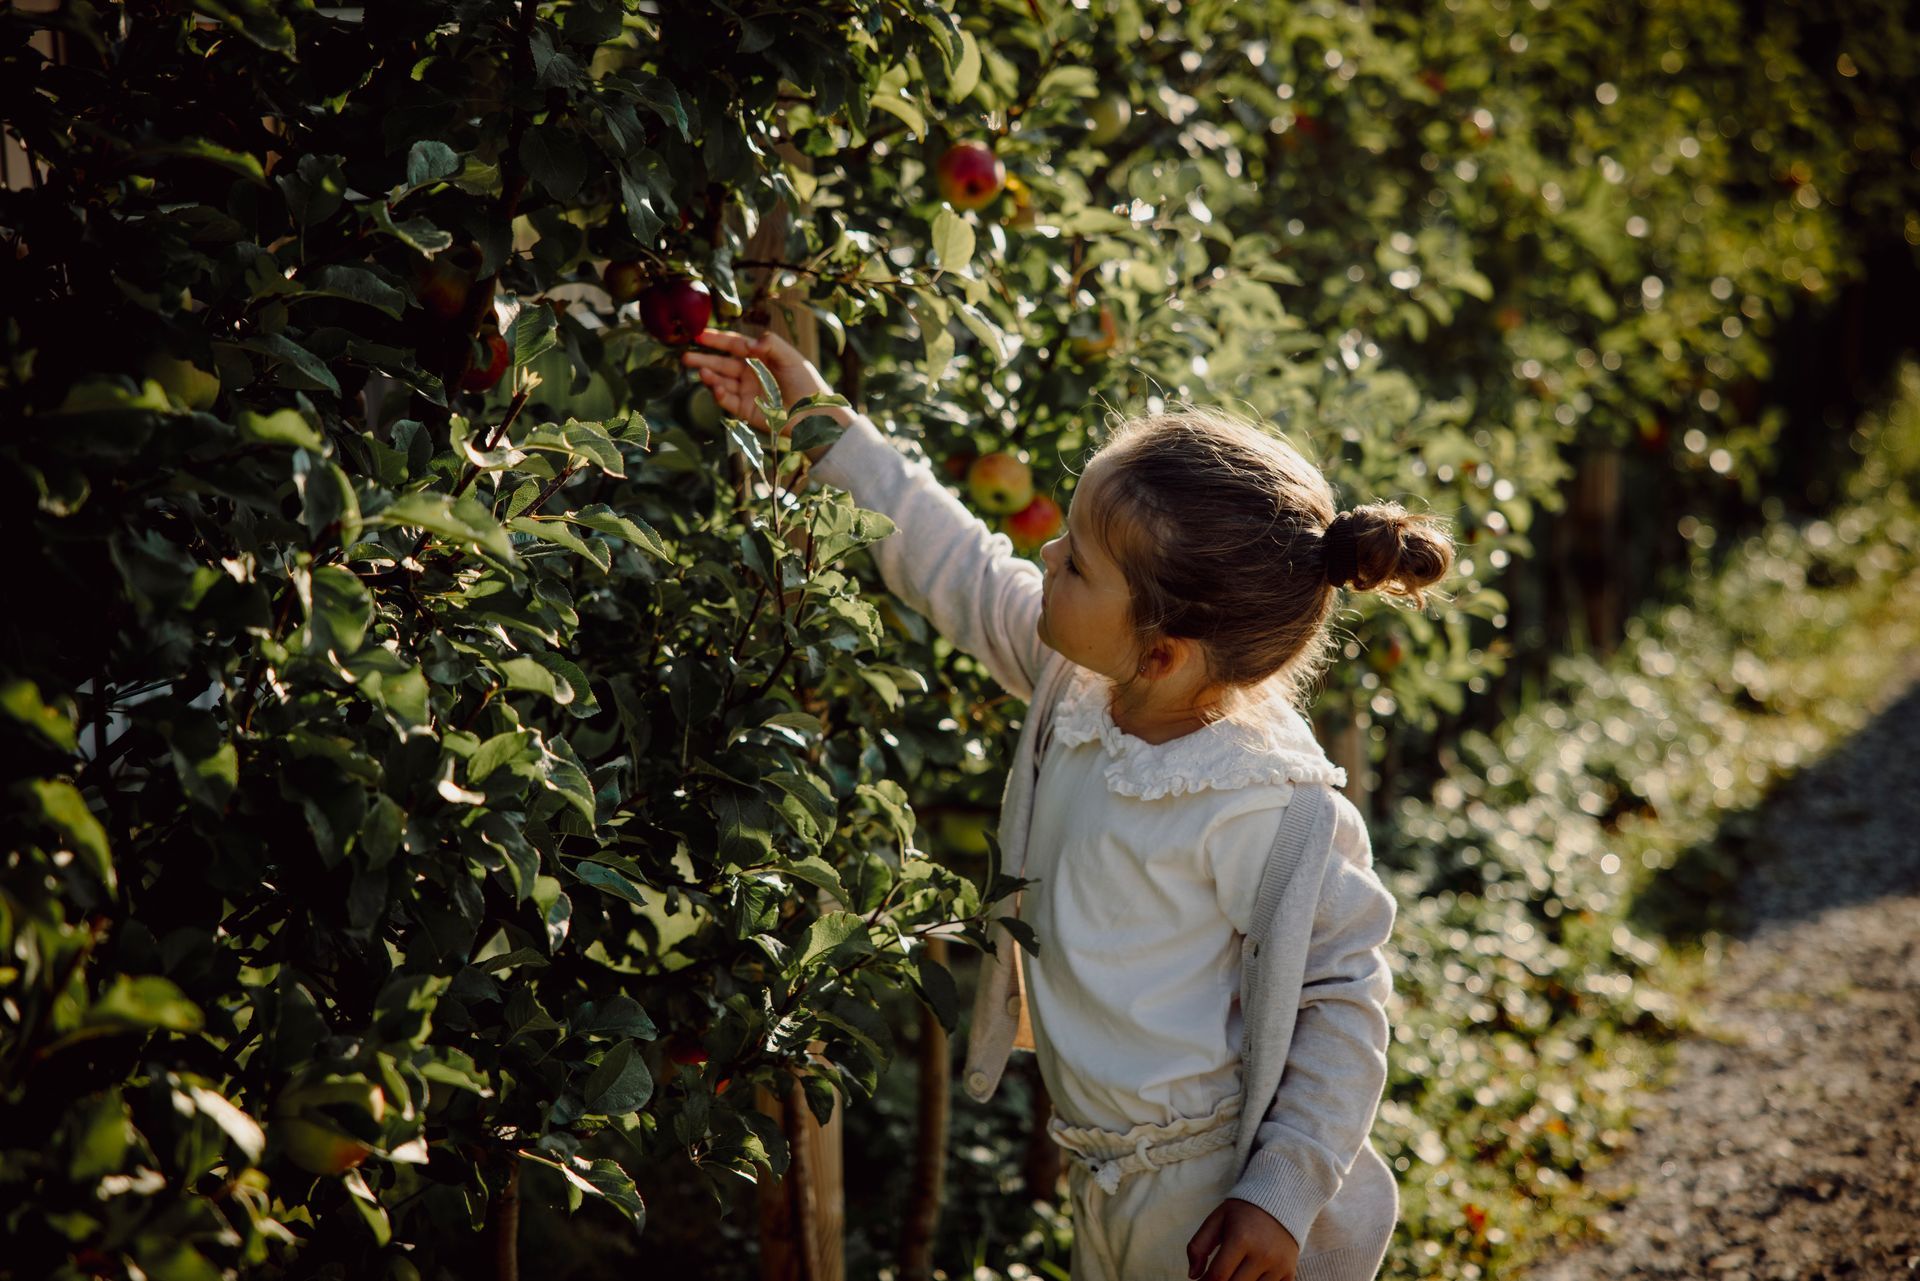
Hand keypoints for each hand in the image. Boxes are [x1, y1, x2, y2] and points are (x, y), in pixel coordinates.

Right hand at [680, 328, 843, 442]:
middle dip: (704, 359)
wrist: (814, 414)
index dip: (717, 340)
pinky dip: (721, 395)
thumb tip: (748, 343)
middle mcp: (750, 373)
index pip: (734, 345)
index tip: (699, 335)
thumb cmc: (807, 383)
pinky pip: (729, 402)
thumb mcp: (791, 357)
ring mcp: (746, 392)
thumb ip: (770, 344)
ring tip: (701, 372)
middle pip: (722, 363)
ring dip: (710, 377)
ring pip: (722, 382)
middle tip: (686, 357)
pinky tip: (717, 389)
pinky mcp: (746, 411)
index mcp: (760, 357)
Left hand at [1186, 1198, 1299, 1280]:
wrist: (1280, 1201)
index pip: (1218, 1275)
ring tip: (1233, 1273)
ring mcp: (1278, 1265)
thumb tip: (1193, 1275)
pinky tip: (1249, 1277)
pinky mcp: (1289, 1272)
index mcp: (1241, 1239)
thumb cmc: (1243, 1212)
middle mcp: (1262, 1254)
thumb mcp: (1216, 1220)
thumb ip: (1198, 1245)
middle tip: (1217, 1276)